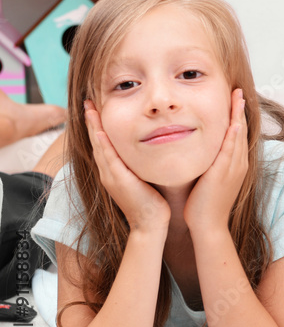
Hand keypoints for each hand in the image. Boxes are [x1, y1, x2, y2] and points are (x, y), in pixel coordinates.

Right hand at [84, 100, 169, 234]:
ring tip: (90, 108)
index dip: (98, 126)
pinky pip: (108, 158)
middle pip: (96, 141)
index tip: (96, 108)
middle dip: (92, 121)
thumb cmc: (152, 202)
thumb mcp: (143, 178)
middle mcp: (108, 172)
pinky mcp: (118, 180)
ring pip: (99, 146)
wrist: (151, 224)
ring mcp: (110, 176)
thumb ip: (141, 164)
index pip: (103, 143)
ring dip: (94, 126)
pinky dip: (103, 144)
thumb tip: (149, 149)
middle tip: (88, 102)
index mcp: (113, 171)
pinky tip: (100, 131)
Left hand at [184, 89, 247, 233]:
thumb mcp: (211, 179)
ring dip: (239, 116)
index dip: (237, 116)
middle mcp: (239, 163)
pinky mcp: (225, 173)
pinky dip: (234, 135)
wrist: (208, 225)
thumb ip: (210, 163)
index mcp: (236, 164)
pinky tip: (235, 122)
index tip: (234, 99)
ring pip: (238, 136)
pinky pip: (231, 150)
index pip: (238, 134)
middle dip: (240, 110)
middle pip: (241, 131)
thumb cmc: (205, 204)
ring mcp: (234, 168)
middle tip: (238, 91)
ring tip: (238, 98)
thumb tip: (201, 150)